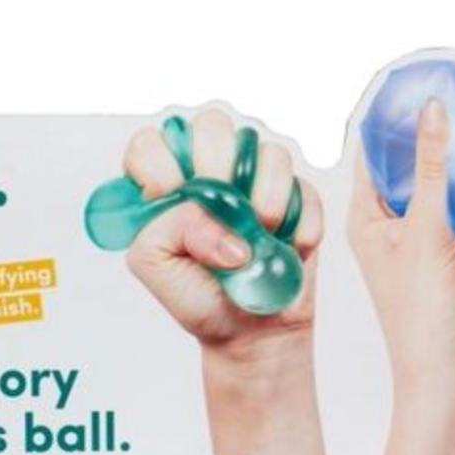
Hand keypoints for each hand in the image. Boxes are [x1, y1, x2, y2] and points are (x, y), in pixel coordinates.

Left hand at [122, 109, 323, 346]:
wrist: (249, 330)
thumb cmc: (197, 296)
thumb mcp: (157, 265)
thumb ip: (167, 228)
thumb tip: (216, 213)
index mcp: (166, 182)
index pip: (152, 143)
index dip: (161, 160)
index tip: (171, 191)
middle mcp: (210, 169)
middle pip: (213, 124)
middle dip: (216, 161)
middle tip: (223, 202)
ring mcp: (256, 178)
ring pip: (265, 150)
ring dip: (264, 194)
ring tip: (259, 234)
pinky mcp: (296, 194)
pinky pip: (302, 186)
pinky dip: (295, 221)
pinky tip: (284, 247)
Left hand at [349, 98, 454, 454]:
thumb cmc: (424, 317)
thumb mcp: (428, 231)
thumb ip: (433, 168)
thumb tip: (432, 111)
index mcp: (370, 221)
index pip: (380, 157)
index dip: (404, 129)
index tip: (432, 105)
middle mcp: (402, 230)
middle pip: (441, 173)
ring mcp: (440, 247)